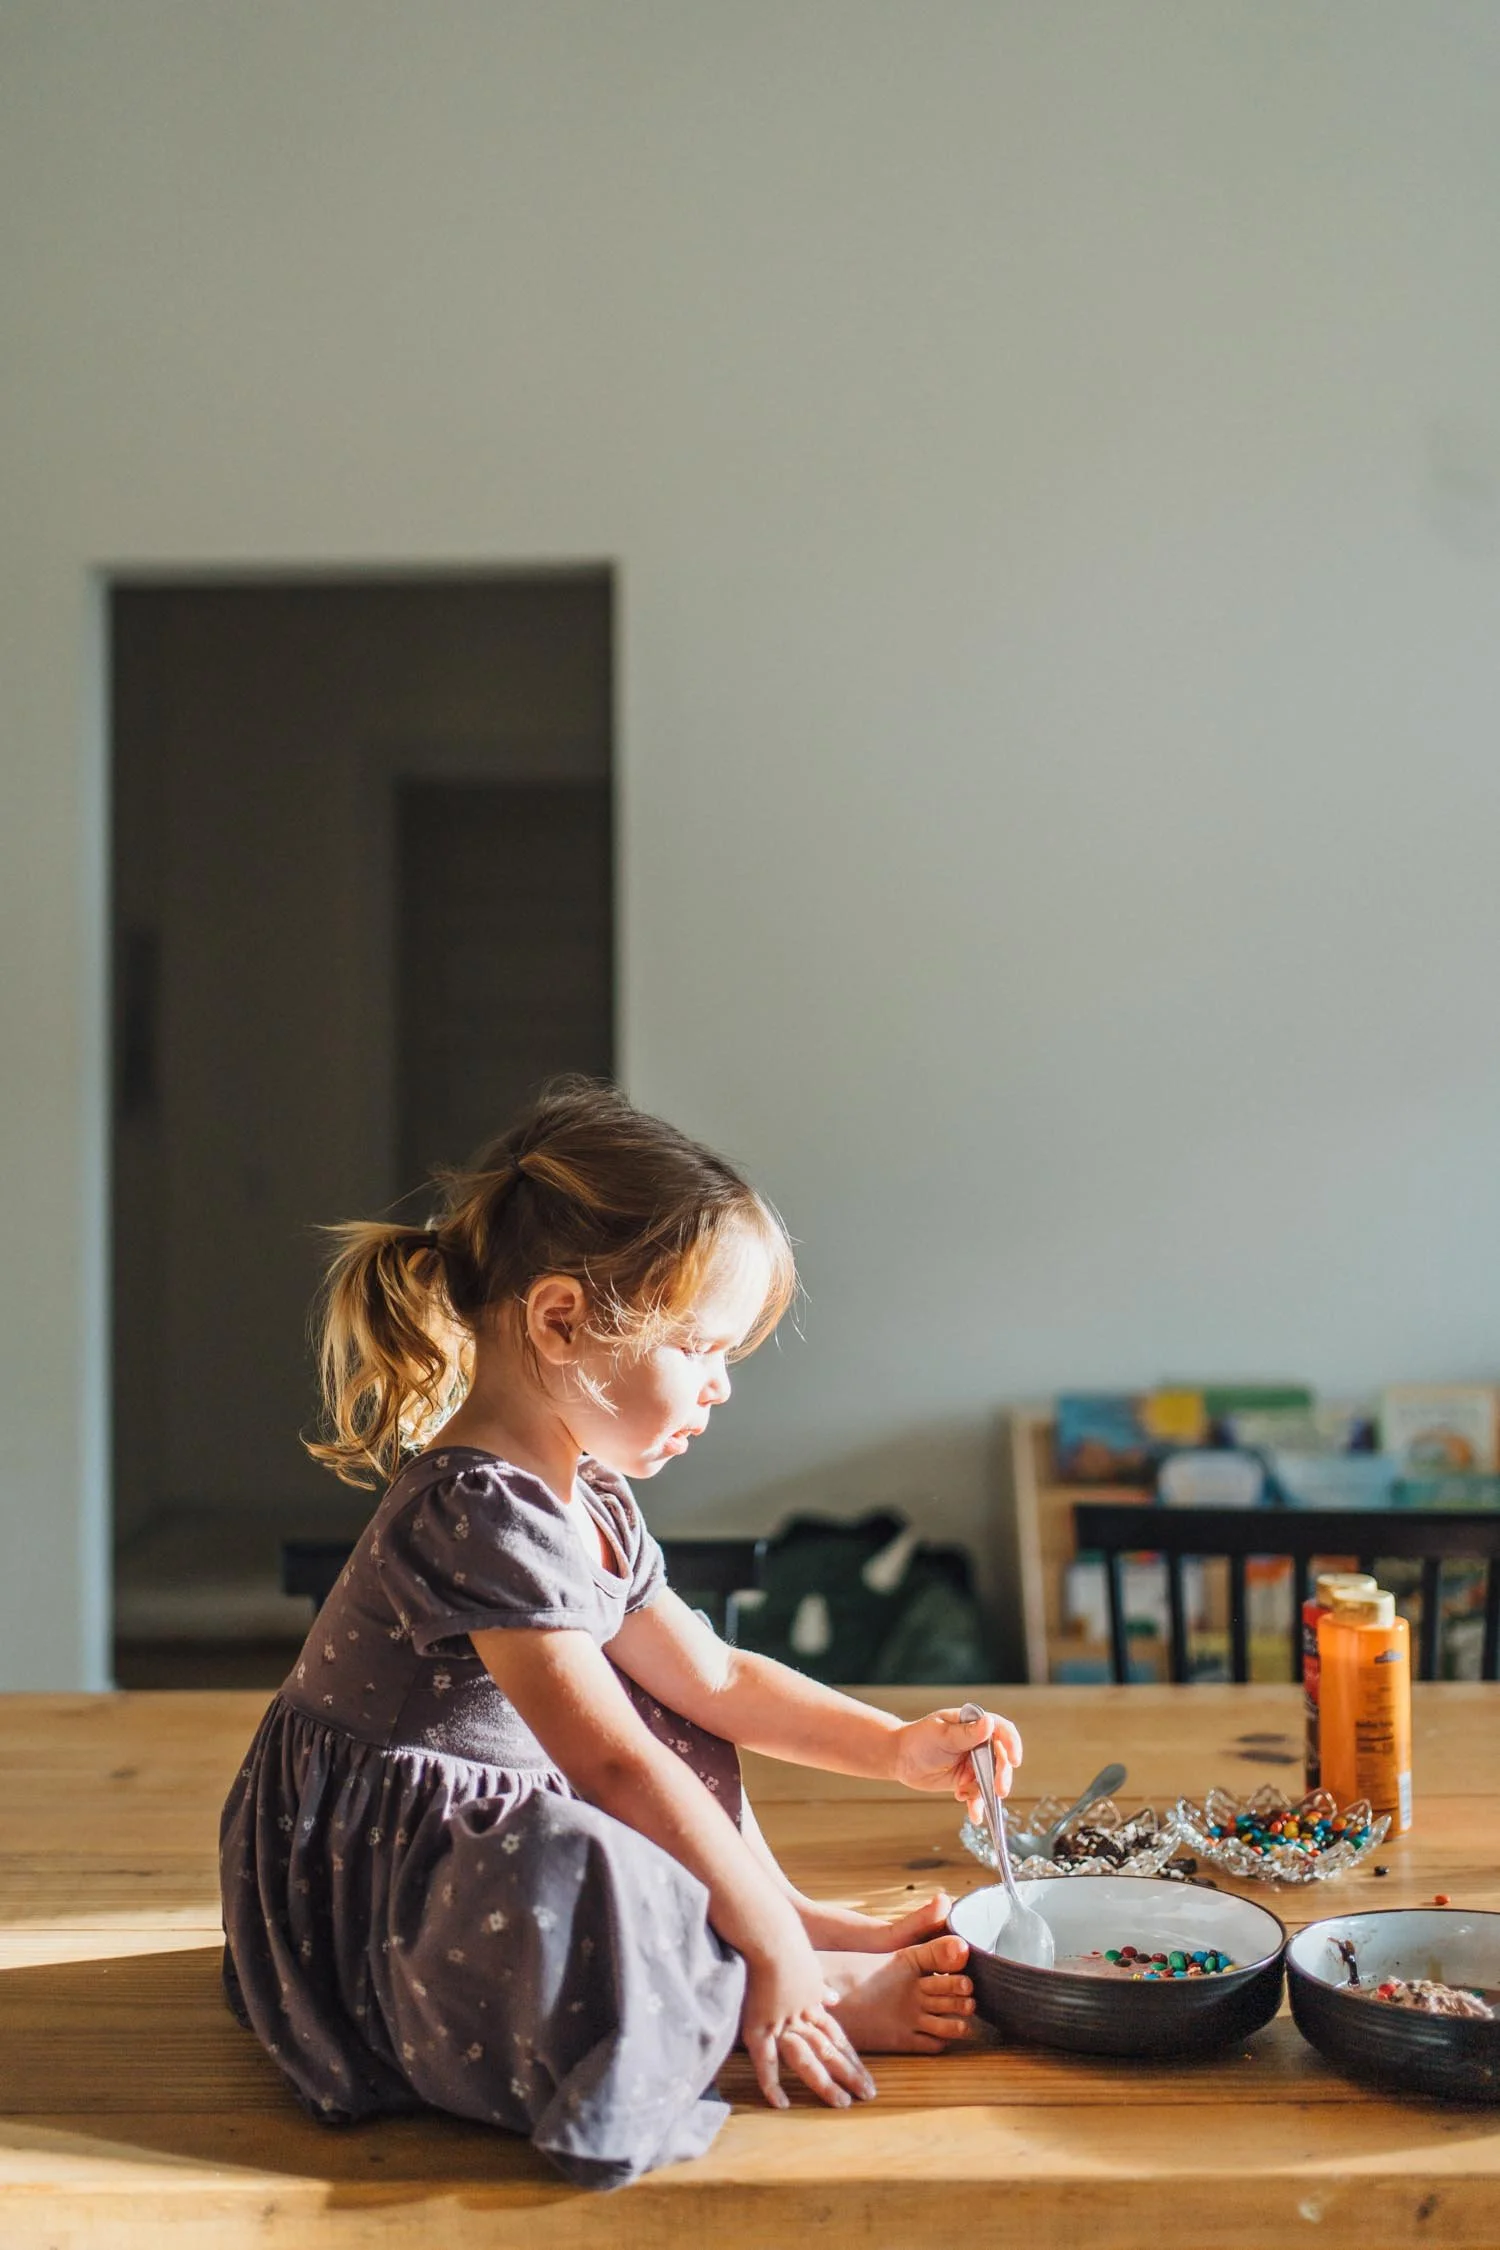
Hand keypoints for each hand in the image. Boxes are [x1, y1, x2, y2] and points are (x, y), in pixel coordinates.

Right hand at [740, 1937, 877, 2111]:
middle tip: (868, 2095)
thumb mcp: (809, 1962)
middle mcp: (802, 2014)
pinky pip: (765, 2060)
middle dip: (850, 2074)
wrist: (768, 1931)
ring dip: (826, 2083)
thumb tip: (833, 1999)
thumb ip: (819, 1985)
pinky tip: (782, 2104)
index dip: (850, 2058)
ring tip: (843, 2104)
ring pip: (808, 2059)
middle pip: (830, 2050)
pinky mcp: (759, 2024)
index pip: (836, 2036)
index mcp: (813, 2000)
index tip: (864, 2076)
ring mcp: (782, 2021)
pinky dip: (772, 2083)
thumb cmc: (784, 1937)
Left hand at [890, 1704, 1022, 1815]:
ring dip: (986, 1792)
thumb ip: (966, 1733)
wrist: (900, 1758)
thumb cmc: (918, 1739)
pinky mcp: (966, 1781)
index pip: (1001, 1730)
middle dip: (1001, 1776)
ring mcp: (973, 1764)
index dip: (1012, 1743)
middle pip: (1000, 1759)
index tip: (1015, 1760)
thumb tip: (989, 1723)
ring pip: (991, 1780)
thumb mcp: (942, 1734)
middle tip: (999, 1790)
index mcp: (973, 1724)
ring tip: (969, 1797)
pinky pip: (978, 1795)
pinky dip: (977, 1805)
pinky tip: (975, 1816)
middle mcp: (978, 1744)